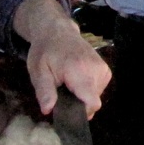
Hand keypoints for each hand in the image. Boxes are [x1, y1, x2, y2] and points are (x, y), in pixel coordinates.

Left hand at [17, 0, 111, 116]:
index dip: (81, 113)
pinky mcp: (105, 70)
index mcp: (80, 71)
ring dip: (82, 97)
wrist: (57, 31)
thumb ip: (44, 91)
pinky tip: (76, 81)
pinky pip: (98, 89)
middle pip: (92, 103)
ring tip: (68, 84)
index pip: (92, 103)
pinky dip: (87, 90)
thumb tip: (48, 110)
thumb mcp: (38, 71)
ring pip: (96, 97)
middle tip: (61, 93)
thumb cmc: (45, 51)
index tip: (67, 111)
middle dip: (77, 104)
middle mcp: (97, 70)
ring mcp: (103, 69)